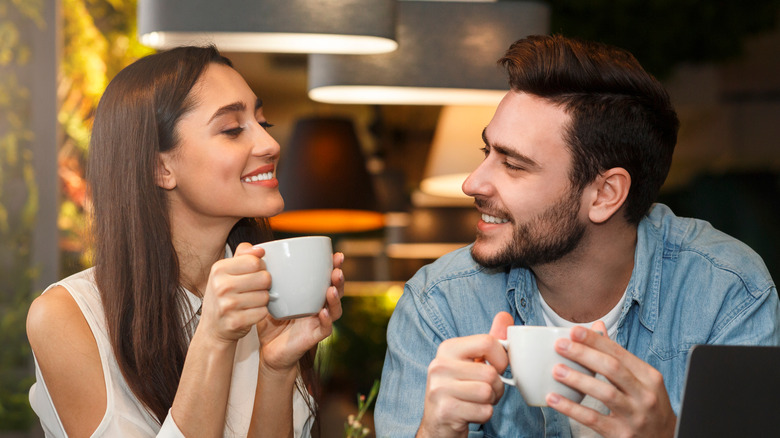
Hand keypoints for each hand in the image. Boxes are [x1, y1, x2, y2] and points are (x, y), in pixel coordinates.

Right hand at [198, 242, 272, 344]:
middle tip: (253, 289)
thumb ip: (243, 255)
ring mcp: (227, 305)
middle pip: (264, 278)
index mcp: (219, 269)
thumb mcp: (227, 271)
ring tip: (250, 302)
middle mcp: (220, 286)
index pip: (255, 261)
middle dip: (264, 284)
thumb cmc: (223, 296)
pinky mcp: (235, 322)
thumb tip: (260, 250)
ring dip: (262, 300)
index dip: (260, 268)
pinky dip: (260, 313)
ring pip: (265, 296)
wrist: (213, 328)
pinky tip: (249, 312)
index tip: (253, 274)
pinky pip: (263, 312)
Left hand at [255, 251, 344, 372]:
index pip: (325, 277)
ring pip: (335, 308)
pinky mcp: (314, 336)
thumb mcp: (262, 294)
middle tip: (337, 268)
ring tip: (332, 288)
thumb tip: (247, 246)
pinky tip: (323, 311)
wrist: (267, 350)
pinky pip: (325, 328)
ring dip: (336, 297)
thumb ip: (256, 272)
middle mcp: (318, 306)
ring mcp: (318, 321)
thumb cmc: (269, 321)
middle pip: (336, 290)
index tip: (335, 254)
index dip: (333, 266)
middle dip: (339, 278)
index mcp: (310, 294)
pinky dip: (326, 320)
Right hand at [417, 312, 513, 437]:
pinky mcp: (445, 410)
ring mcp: (439, 388)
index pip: (488, 342)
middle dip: (496, 387)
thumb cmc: (460, 389)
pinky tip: (470, 413)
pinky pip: (483, 411)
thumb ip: (489, 340)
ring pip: (487, 392)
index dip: (501, 358)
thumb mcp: (472, 362)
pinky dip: (484, 415)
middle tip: (484, 391)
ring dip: (490, 402)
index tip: (497, 368)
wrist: (439, 423)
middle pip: (490, 372)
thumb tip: (505, 315)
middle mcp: (439, 365)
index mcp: (448, 348)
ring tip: (476, 401)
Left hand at [547, 321, 676, 437]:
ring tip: (556, 370)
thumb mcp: (642, 380)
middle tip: (561, 346)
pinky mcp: (622, 434)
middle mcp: (645, 395)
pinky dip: (571, 408)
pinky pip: (593, 419)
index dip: (595, 341)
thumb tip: (597, 327)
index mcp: (649, 377)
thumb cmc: (648, 405)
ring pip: (605, 393)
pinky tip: (554, 399)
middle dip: (584, 354)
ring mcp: (635, 416)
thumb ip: (618, 355)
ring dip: (578, 379)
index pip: (619, 353)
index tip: (574, 331)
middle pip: (612, 369)